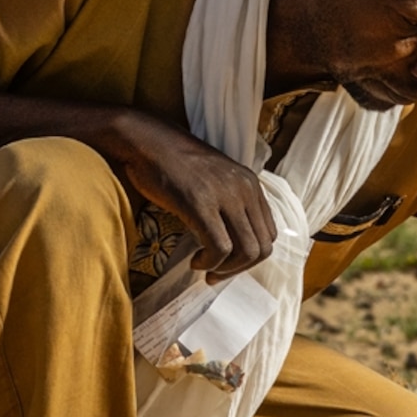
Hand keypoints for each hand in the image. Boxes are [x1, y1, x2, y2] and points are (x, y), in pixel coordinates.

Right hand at [104, 112, 277, 279]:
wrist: (146, 142)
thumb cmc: (173, 165)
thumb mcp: (214, 182)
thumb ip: (229, 206)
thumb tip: (233, 246)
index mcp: (251, 185)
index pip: (270, 234)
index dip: (250, 258)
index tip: (227, 264)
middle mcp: (244, 189)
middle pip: (263, 247)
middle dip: (240, 269)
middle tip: (215, 274)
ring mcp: (225, 195)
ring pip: (247, 250)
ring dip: (226, 269)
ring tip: (204, 267)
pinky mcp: (201, 204)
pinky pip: (220, 247)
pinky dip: (210, 263)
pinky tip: (196, 261)